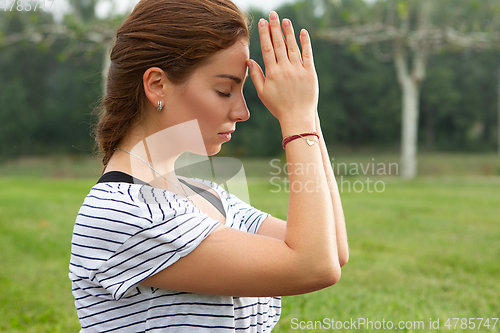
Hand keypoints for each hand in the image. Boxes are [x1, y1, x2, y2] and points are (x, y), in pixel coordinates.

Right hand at [247, 12, 318, 131]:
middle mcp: (285, 69)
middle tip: (272, 14)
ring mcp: (298, 70)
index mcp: (272, 73)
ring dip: (288, 32)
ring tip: (285, 20)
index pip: (267, 49)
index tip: (262, 22)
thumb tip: (249, 60)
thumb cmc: (278, 106)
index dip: (264, 34)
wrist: (297, 117)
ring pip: (292, 46)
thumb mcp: (263, 93)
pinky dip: (305, 42)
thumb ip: (256, 75)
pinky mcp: (310, 72)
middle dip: (275, 27)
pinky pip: (307, 54)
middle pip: (278, 44)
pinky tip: (302, 32)